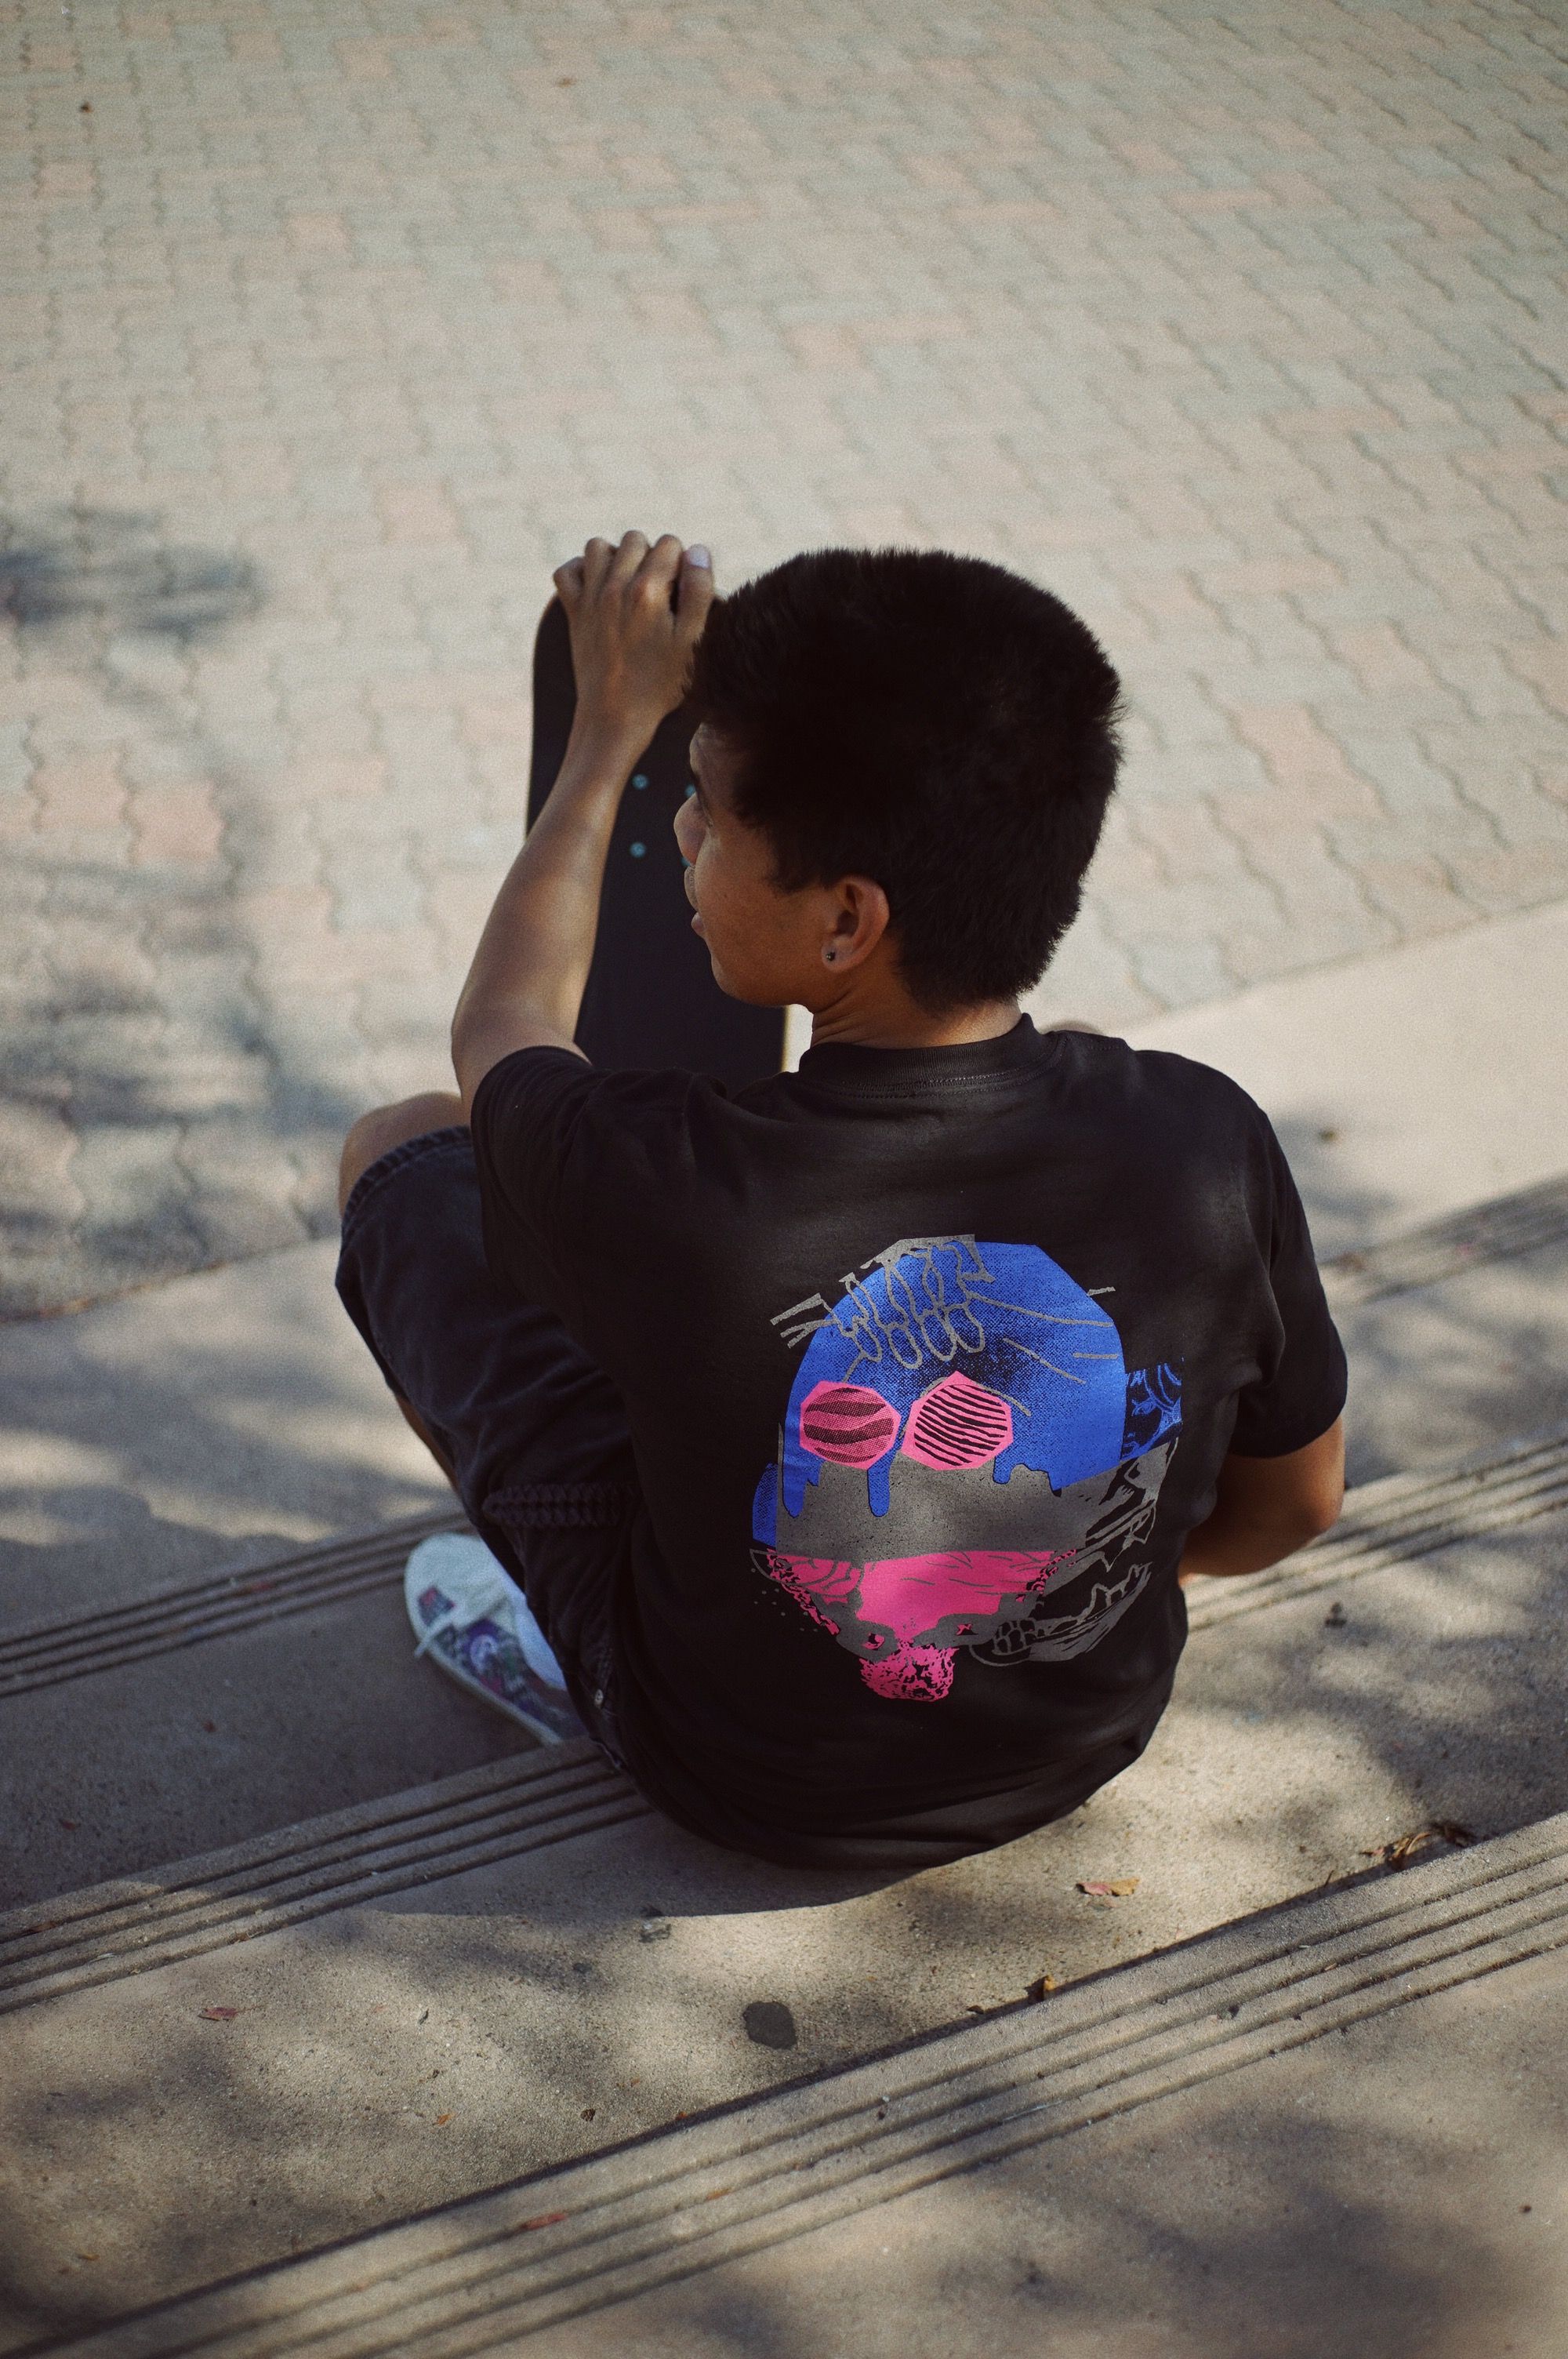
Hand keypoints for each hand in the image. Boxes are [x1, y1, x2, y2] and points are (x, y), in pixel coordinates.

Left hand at [552, 532, 713, 746]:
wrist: (615, 716)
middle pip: (635, 539)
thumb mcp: (692, 642)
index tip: (683, 589)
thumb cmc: (660, 684)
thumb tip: (697, 550)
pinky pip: (566, 571)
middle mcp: (615, 586)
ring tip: (629, 581)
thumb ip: (699, 591)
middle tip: (659, 589)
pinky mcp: (573, 612)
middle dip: (651, 555)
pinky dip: (580, 570)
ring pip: (598, 546)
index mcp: (649, 590)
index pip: (671, 544)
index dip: (683, 562)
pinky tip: (597, 584)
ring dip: (616, 556)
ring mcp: (590, 597)